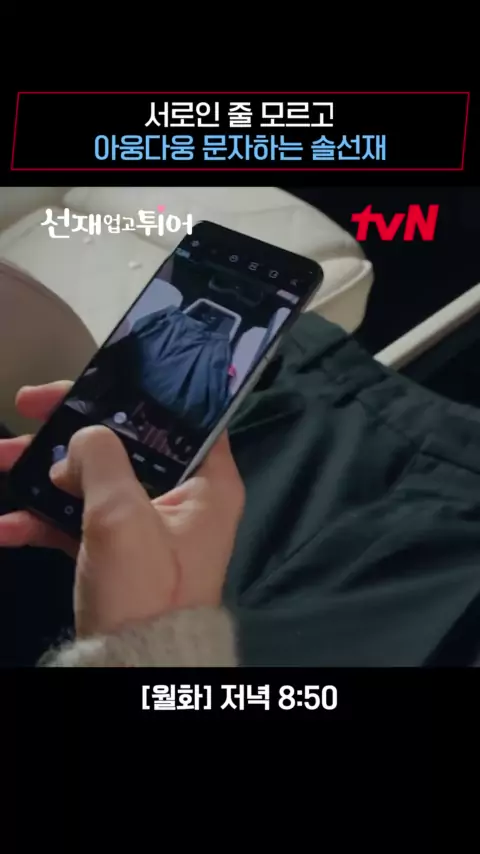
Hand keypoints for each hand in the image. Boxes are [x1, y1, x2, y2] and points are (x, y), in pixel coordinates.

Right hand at [0, 383, 244, 637]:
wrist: (133, 670)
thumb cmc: (144, 589)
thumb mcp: (122, 516)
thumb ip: (101, 460)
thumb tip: (82, 439)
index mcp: (208, 481)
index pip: (180, 414)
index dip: (136, 389)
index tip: (90, 379)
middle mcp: (184, 497)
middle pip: (125, 443)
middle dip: (69, 429)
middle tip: (27, 407)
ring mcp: (148, 526)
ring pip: (94, 480)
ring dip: (44, 472)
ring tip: (0, 459)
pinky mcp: (118, 553)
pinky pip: (80, 521)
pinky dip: (43, 520)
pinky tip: (6, 525)